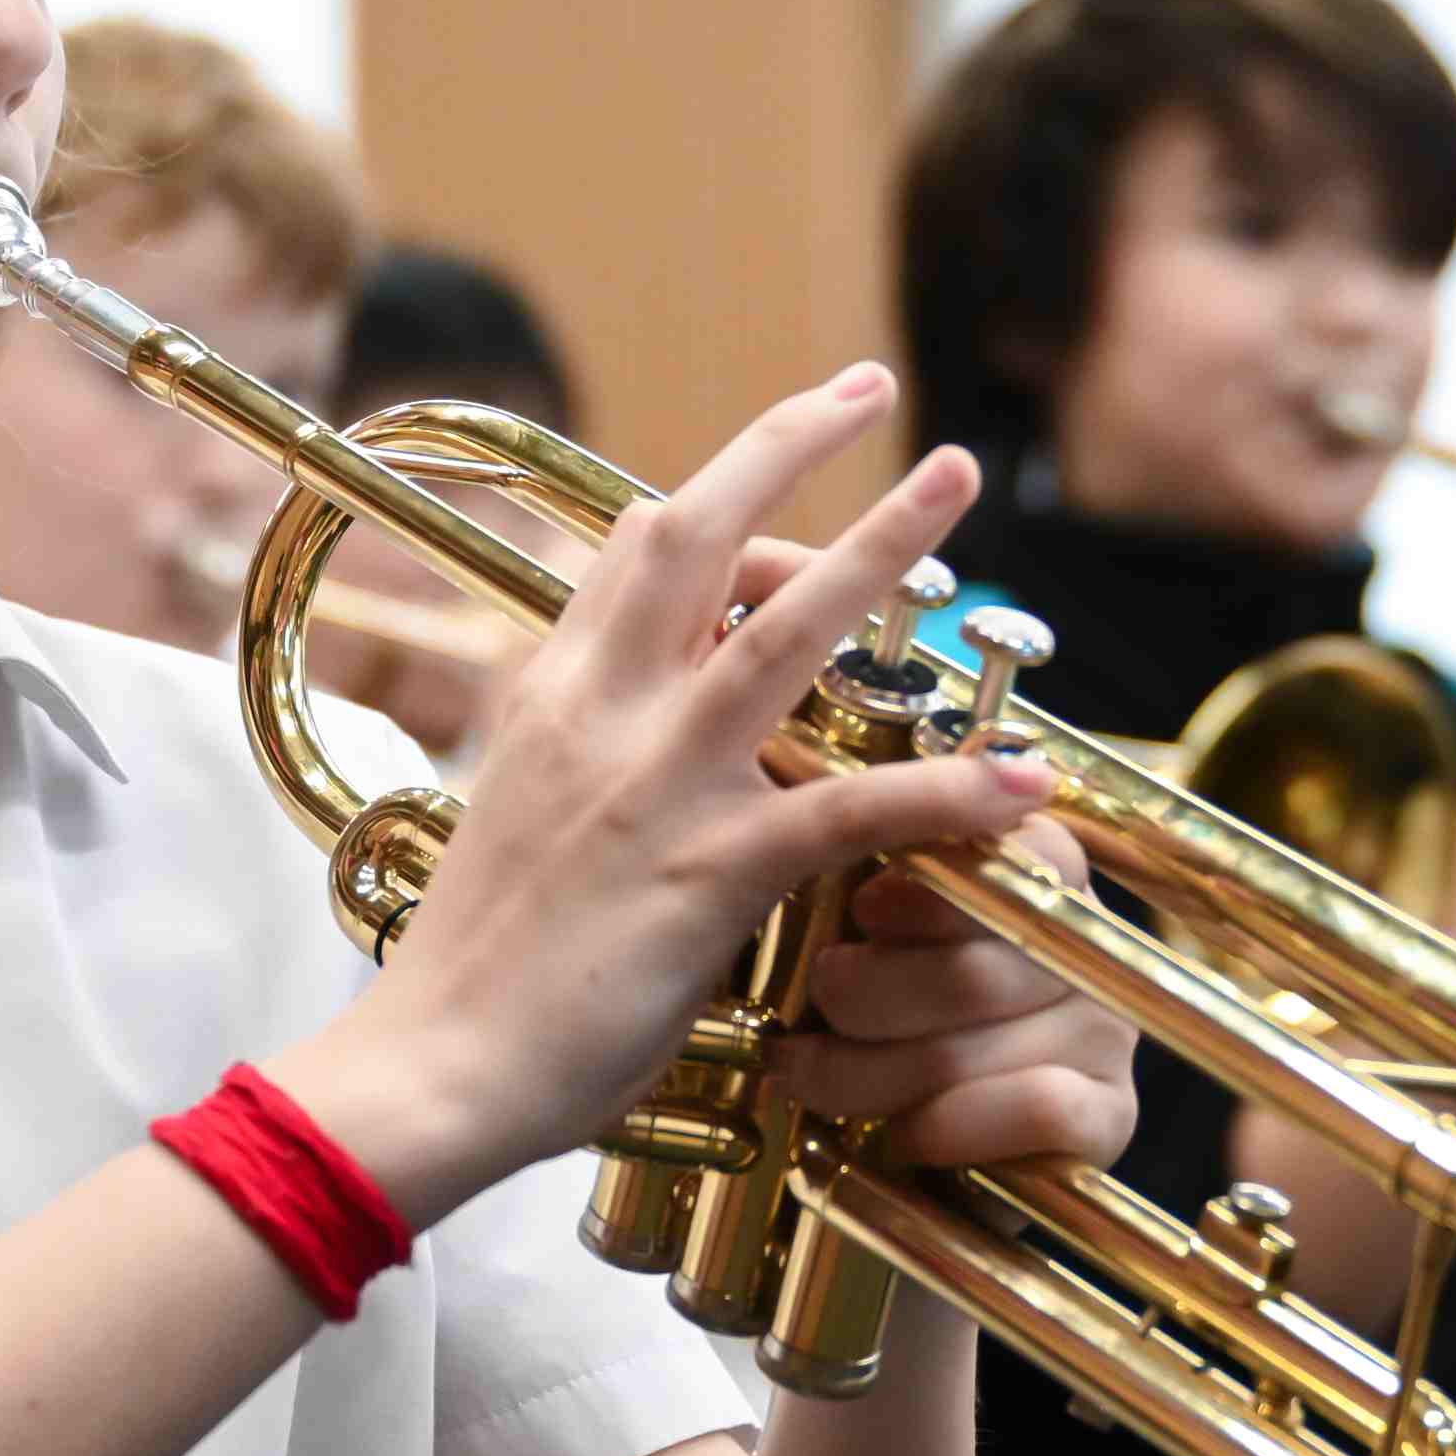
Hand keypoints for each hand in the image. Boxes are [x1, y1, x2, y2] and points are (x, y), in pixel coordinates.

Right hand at [292, 369, 1069, 1213]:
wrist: (433, 1067)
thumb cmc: (475, 974)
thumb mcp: (512, 823)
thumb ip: (574, 760)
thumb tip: (619, 743)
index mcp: (553, 697)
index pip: (631, 549)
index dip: (710, 501)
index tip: (770, 483)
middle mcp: (603, 711)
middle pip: (699, 530)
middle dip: (791, 442)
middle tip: (873, 388)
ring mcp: (661, 783)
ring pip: (790, 630)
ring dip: (884, 545)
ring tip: (953, 479)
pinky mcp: (714, 872)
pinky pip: (855, 809)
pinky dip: (950, 791)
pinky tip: (1022, 784)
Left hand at [773, 832, 1134, 1176]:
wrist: (904, 1145)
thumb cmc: (869, 1004)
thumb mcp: (858, 921)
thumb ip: (874, 849)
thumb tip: (881, 803)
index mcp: (1037, 867)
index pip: (1002, 855)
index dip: (916, 895)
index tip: (864, 915)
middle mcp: (1090, 940)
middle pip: (966, 971)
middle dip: (857, 998)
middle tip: (815, 1007)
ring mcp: (1110, 1028)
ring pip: (973, 1048)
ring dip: (863, 1076)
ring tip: (812, 1072)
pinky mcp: (1112, 1114)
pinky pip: (1038, 1109)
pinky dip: (943, 1128)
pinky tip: (901, 1132)